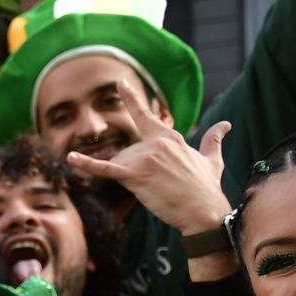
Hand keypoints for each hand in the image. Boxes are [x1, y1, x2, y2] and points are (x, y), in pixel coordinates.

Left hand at [66, 81, 230, 235]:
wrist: (204, 211)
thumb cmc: (207, 188)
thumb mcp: (212, 160)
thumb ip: (213, 140)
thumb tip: (225, 125)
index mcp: (170, 138)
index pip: (146, 116)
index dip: (132, 99)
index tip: (120, 83)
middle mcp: (156, 143)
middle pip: (128, 153)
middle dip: (136, 171)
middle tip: (159, 186)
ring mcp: (144, 158)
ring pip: (120, 164)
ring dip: (131, 180)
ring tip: (156, 190)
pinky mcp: (134, 176)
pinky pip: (105, 169)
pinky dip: (86, 164)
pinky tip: (70, 158)